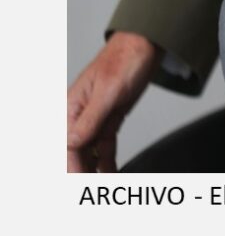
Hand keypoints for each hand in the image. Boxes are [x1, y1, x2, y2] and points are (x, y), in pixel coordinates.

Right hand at [67, 31, 160, 171]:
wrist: (146, 46)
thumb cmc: (125, 59)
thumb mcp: (109, 91)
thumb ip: (90, 118)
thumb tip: (72, 142)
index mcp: (71, 106)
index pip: (67, 144)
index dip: (72, 166)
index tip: (81, 183)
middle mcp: (79, 114)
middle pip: (75, 151)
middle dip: (82, 171)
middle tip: (93, 188)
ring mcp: (94, 117)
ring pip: (89, 150)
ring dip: (94, 168)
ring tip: (104, 185)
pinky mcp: (109, 117)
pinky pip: (104, 144)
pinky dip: (106, 159)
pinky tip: (109, 171)